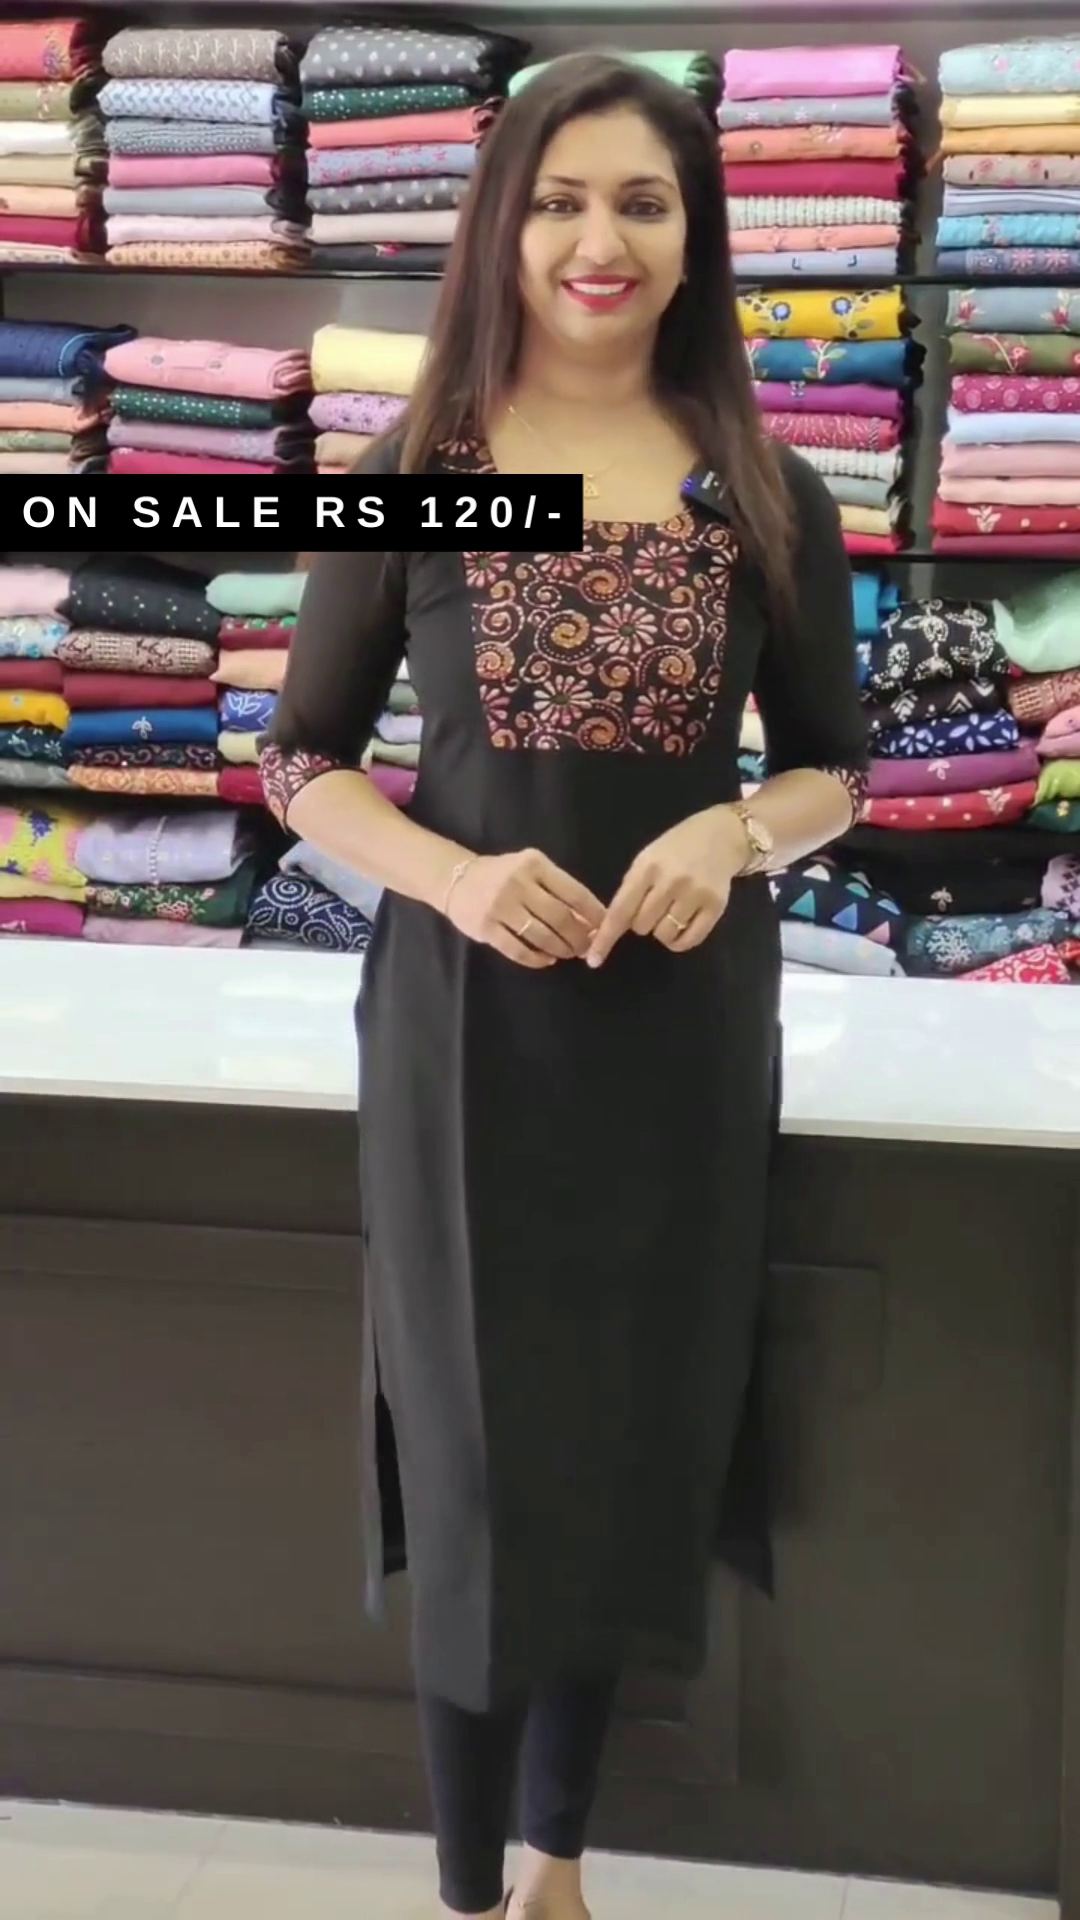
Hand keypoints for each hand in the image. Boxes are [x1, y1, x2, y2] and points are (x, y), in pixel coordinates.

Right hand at [445, 849, 604, 969]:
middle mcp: (518, 883)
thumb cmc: (501, 874)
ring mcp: (500, 907)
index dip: (594, 915)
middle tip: (586, 948)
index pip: (574, 893)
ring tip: (568, 953)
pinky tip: (547, 960)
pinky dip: (537, 959)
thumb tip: (590, 919)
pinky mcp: (486, 928)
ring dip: (561, 949)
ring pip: (541, 936)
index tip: (604, 928)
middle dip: (579, 937)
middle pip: (560, 918)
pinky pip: (518, 950)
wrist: (455, 878)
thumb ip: (557, 888)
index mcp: (534, 865)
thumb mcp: (530, 869)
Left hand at [587, 808, 746, 966]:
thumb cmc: (677, 848)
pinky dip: (680, 941)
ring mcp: (695, 894)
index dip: (605, 937)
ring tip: (671, 912)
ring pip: (664, 935)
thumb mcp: (648, 858)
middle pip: (641, 926)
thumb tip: (610, 926)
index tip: (593, 959)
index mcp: (647, 867)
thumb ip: (631, 889)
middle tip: (655, 905)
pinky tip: (682, 926)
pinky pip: (689, 940)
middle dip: (642, 922)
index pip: (621, 910)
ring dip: (662, 930)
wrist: (722, 835)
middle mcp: (671, 881)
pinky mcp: (716, 907)